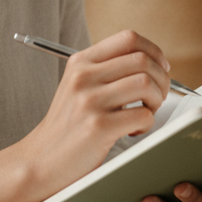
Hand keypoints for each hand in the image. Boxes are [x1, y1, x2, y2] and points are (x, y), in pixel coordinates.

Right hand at [0, 30, 169, 201]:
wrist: (39, 162)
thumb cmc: (67, 127)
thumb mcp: (78, 87)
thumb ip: (106, 71)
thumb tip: (153, 63)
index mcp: (81, 62)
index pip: (128, 38)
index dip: (153, 51)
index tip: (160, 67)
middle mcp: (83, 76)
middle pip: (142, 60)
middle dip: (161, 79)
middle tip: (157, 97)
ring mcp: (89, 101)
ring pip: (146, 84)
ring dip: (156, 101)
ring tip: (145, 114)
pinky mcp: (97, 127)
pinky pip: (142, 115)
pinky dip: (146, 125)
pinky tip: (132, 132)